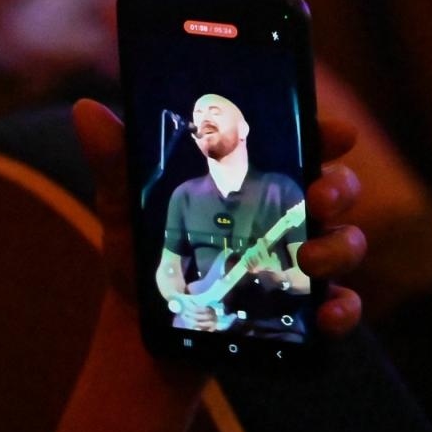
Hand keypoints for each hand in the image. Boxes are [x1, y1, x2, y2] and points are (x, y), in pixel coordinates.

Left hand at [72, 99, 366, 337]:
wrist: (141, 321)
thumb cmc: (141, 249)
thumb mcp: (124, 205)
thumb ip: (115, 161)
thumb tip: (85, 110)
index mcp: (252, 177)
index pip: (303, 141)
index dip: (327, 131)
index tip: (337, 132)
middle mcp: (286, 213)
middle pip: (337, 189)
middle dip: (340, 188)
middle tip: (319, 197)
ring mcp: (299, 261)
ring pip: (346, 243)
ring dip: (340, 248)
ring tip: (309, 260)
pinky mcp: (301, 309)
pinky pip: (339, 306)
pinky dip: (341, 310)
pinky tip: (326, 315)